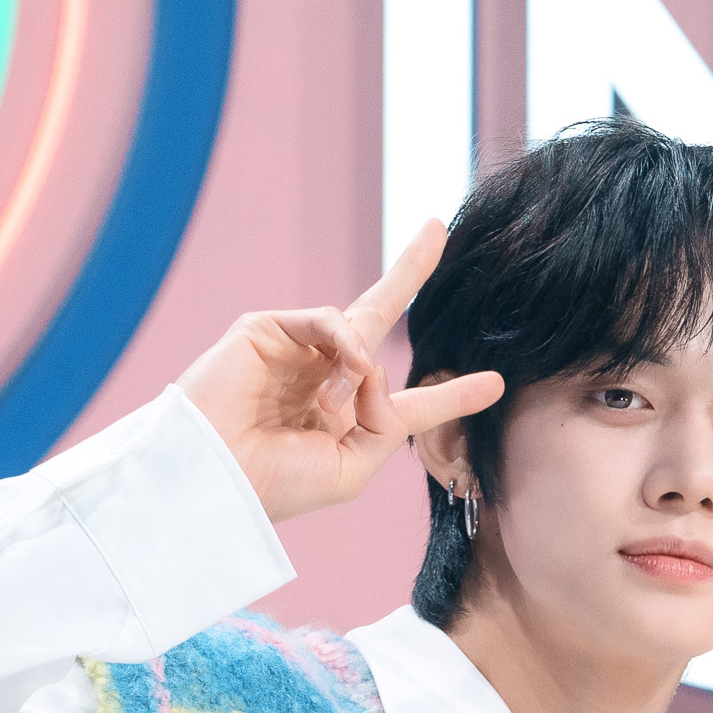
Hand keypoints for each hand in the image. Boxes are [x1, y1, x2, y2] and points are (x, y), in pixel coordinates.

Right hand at [174, 219, 504, 522]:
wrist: (216, 477)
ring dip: (362, 368)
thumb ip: (385, 420)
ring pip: (360, 326)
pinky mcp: (268, 330)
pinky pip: (329, 319)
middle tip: (436, 228)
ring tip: (336, 404)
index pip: (411, 403)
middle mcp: (326, 380)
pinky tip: (347, 368)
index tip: (496, 384)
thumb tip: (378, 364)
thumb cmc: (277, 484)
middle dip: (409, 272)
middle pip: (378, 317)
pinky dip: (346, 341)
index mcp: (350, 422)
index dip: (453, 394)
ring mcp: (297, 352)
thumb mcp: (353, 467)